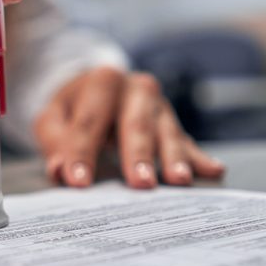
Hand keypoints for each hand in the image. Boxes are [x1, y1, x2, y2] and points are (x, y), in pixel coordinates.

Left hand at [34, 67, 225, 188]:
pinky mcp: (172, 124)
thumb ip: (55, 142)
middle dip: (138, 154)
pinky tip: (212, 170)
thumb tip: (59, 170)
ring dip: (173, 157)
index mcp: (103, 81)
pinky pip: (187, 142)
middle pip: (136, 124)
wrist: (98, 87)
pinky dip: (199, 157)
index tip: (79, 182)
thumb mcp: (53, 119)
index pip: (90, 121)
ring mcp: (159, 106)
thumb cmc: (74, 108)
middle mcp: (137, 89)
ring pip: (166, 132)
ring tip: (179, 180)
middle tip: (140, 184)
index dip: (82, 152)